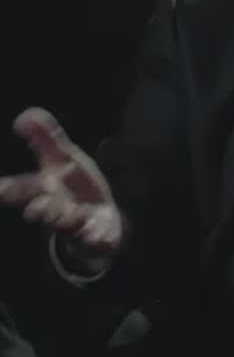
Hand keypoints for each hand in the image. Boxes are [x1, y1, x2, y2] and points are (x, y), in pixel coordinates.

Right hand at [0, 108, 122, 265]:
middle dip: (38, 208)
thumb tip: (24, 116)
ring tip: (73, 214)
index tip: (1, 189)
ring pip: (65, 225)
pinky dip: (93, 237)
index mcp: (46, 189)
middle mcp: (57, 208)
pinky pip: (92, 240)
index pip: (24, 188)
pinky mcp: (94, 236)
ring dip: (67, 220)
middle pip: (41, 210)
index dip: (11, 189)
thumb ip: (45, 139)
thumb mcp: (64, 159)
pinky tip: (96, 234)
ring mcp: (75, 224)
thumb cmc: (77, 186)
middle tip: (39, 205)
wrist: (102, 217)